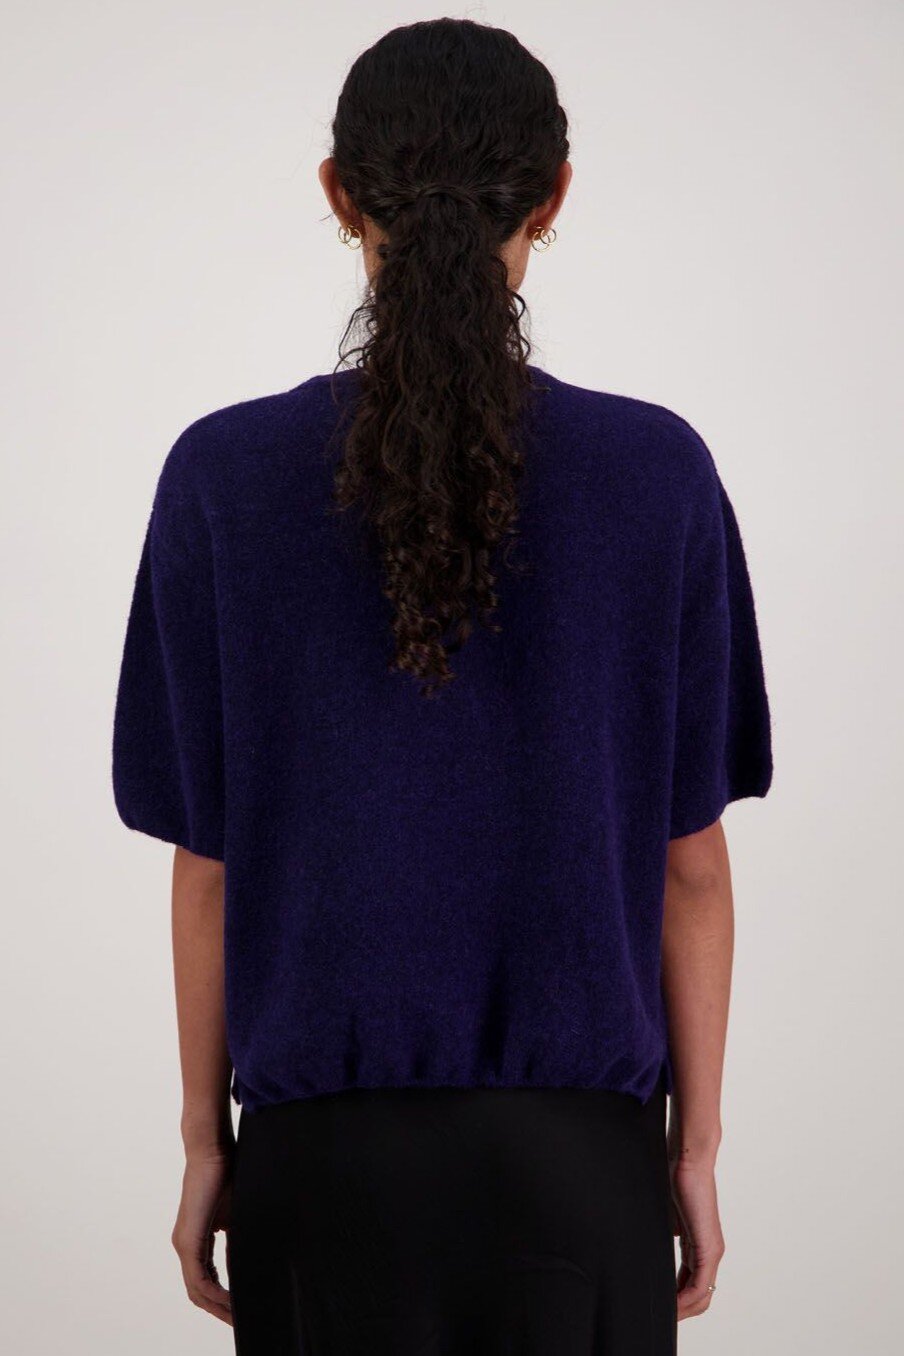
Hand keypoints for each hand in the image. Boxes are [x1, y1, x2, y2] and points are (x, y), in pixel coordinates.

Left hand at [171, 1150, 233, 1324]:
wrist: (213, 1151)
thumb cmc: (227, 1174)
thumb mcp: (236, 1216)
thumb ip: (237, 1241)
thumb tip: (248, 1263)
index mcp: (196, 1240)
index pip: (206, 1279)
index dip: (222, 1298)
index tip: (241, 1309)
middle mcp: (185, 1246)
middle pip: (198, 1292)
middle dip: (219, 1311)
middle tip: (240, 1323)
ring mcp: (184, 1244)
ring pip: (197, 1290)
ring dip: (217, 1307)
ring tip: (238, 1318)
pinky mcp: (188, 1241)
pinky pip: (199, 1279)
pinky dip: (215, 1294)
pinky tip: (232, 1301)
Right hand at [669, 1157, 724, 1319]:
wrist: (687, 1160)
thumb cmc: (675, 1178)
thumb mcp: (666, 1215)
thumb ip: (665, 1233)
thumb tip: (652, 1243)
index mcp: (699, 1245)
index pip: (691, 1284)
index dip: (677, 1300)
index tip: (660, 1305)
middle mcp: (710, 1252)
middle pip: (700, 1297)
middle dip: (681, 1311)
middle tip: (660, 1317)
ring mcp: (711, 1251)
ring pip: (702, 1296)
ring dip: (683, 1310)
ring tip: (664, 1315)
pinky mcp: (709, 1247)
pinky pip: (700, 1285)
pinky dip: (686, 1299)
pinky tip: (672, 1306)